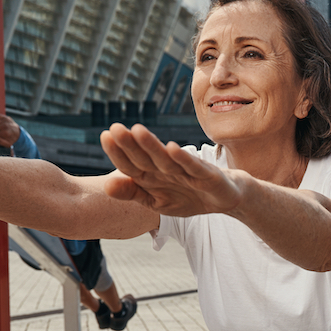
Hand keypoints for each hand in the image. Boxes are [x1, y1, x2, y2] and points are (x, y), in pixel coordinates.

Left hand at [99, 123, 242, 216]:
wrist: (225, 199)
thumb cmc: (188, 197)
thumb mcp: (157, 202)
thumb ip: (132, 193)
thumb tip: (105, 186)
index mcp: (152, 175)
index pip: (131, 163)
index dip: (118, 152)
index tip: (105, 136)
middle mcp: (167, 169)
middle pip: (145, 156)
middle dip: (130, 144)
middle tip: (115, 128)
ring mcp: (187, 171)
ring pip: (166, 158)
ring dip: (152, 146)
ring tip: (137, 131)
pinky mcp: (206, 175)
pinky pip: (193, 166)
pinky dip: (183, 159)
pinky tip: (171, 149)